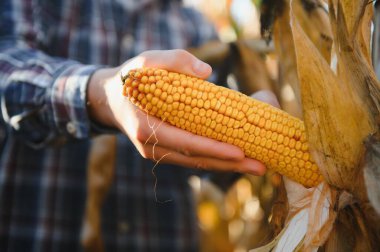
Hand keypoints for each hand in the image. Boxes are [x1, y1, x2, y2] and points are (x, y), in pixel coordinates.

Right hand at [87, 49, 275, 174]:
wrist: (110, 99)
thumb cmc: (131, 78)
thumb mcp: (146, 61)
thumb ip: (174, 61)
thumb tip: (207, 72)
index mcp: (146, 127)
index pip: (184, 142)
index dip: (212, 149)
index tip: (239, 152)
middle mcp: (151, 146)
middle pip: (194, 159)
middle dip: (228, 164)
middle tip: (260, 165)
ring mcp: (157, 152)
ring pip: (194, 162)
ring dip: (225, 166)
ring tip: (255, 165)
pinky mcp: (164, 151)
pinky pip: (190, 158)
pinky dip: (213, 160)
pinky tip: (234, 159)